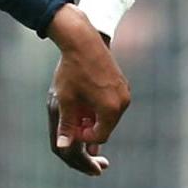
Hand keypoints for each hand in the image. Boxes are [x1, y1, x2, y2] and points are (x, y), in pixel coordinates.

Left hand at [45, 5, 128, 175]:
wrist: (82, 41)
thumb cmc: (72, 71)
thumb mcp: (66, 100)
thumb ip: (67, 125)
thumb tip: (62, 147)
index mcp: (111, 109)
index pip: (100, 136)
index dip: (84, 137)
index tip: (71, 127)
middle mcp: (123, 102)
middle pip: (107, 127)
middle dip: (90, 127)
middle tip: (74, 118)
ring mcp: (125, 92)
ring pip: (110, 115)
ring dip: (95, 116)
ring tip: (78, 108)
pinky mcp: (123, 84)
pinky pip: (113, 103)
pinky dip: (101, 106)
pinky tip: (85, 98)